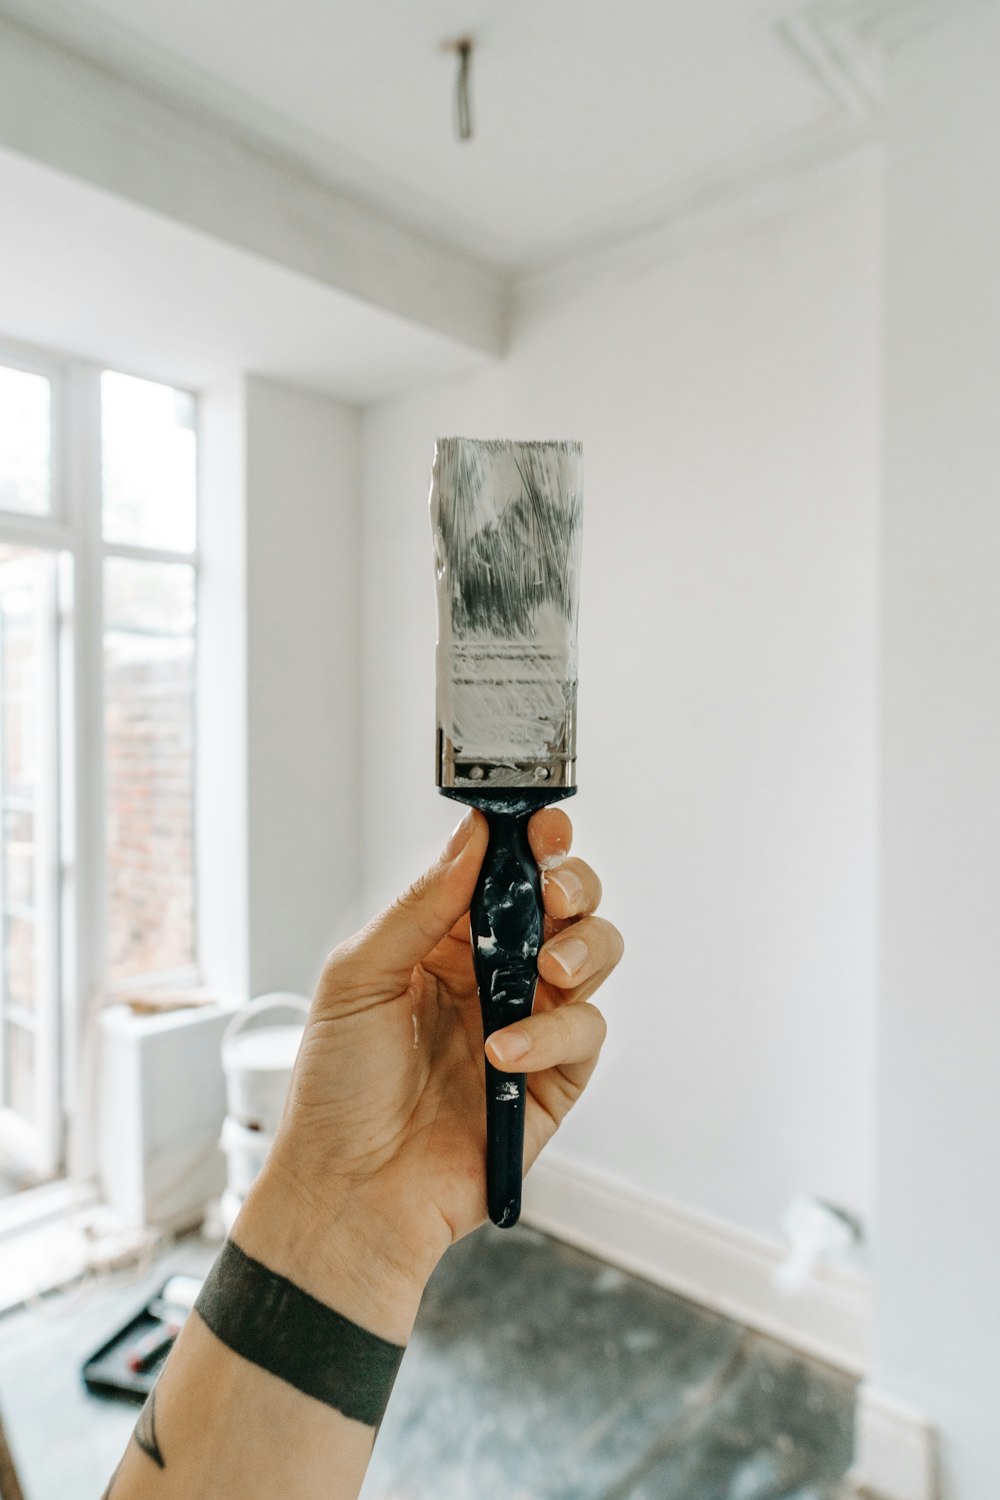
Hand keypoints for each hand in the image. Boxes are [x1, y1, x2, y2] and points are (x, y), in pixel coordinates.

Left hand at [262, 807, 622, 1287]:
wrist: (349, 1193)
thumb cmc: (337, 1091)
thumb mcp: (358, 980)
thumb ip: (421, 906)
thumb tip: (472, 837)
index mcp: (442, 942)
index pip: (501, 873)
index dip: (528, 843)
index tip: (540, 825)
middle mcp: (492, 975)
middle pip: (564, 904)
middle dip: (572, 883)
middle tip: (554, 890)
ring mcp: (528, 1023)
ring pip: (592, 956)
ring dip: (582, 946)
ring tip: (547, 965)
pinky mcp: (554, 1079)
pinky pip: (583, 1032)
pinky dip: (553, 1033)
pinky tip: (505, 1053)